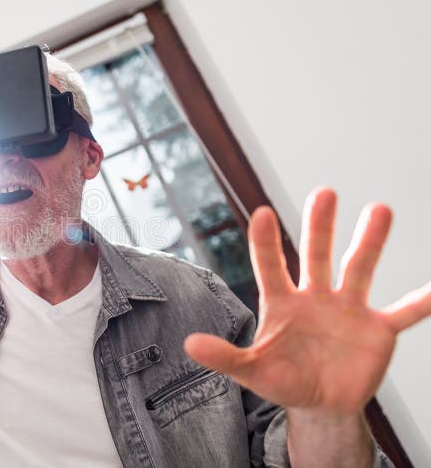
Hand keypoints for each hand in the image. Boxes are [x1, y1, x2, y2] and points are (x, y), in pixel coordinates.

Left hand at [184, 187, 430, 416]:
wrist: (320, 404)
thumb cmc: (283, 380)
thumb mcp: (250, 371)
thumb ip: (224, 356)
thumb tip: (189, 343)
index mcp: (282, 303)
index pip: (270, 266)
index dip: (266, 242)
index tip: (263, 213)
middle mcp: (315, 297)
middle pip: (316, 254)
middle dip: (319, 225)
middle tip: (324, 192)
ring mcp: (348, 310)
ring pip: (359, 268)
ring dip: (369, 241)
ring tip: (380, 210)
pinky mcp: (377, 330)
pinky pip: (404, 313)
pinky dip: (422, 302)